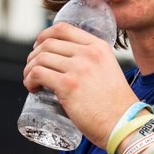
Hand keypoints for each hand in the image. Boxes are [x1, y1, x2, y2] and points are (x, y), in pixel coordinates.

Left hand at [22, 23, 135, 147]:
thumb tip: (69, 65)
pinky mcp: (68, 86)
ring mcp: (78, 69)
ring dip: (29, 70)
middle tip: (33, 70)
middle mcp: (88, 54)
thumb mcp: (109, 71)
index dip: (44, 36)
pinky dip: (29, 80)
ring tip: (32, 82)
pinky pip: (37, 74)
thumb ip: (93, 64)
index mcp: (99, 47)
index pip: (63, 28)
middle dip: (33, 56)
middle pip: (47, 44)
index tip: (38, 48)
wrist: (124, 125)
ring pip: (40, 58)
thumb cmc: (116, 106)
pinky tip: (33, 88)